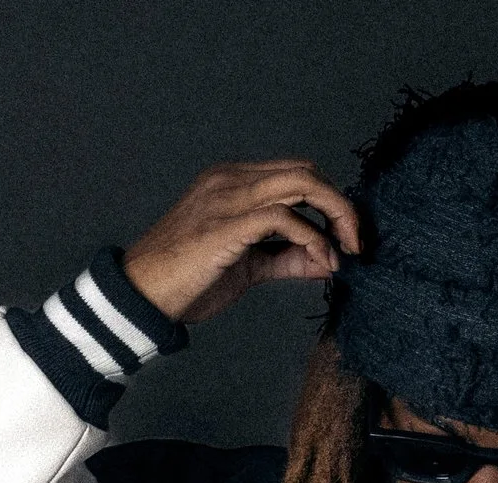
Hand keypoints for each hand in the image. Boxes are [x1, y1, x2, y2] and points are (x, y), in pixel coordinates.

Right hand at [121, 160, 361, 326]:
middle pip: (306, 172)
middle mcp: (231, 180)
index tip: (347, 238)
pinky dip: (312, 238)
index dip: (330, 202)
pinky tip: (321, 262)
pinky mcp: (225, 225)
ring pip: (301, 183)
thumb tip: (327, 262)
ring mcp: (227, 198)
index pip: (296, 174)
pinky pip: (283, 217)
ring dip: (335, 216)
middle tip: (356, 243)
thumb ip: (285, 259)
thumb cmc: (188, 281)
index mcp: (233, 183)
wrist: (141, 296)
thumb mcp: (247, 268)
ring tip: (346, 251)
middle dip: (342, 206)